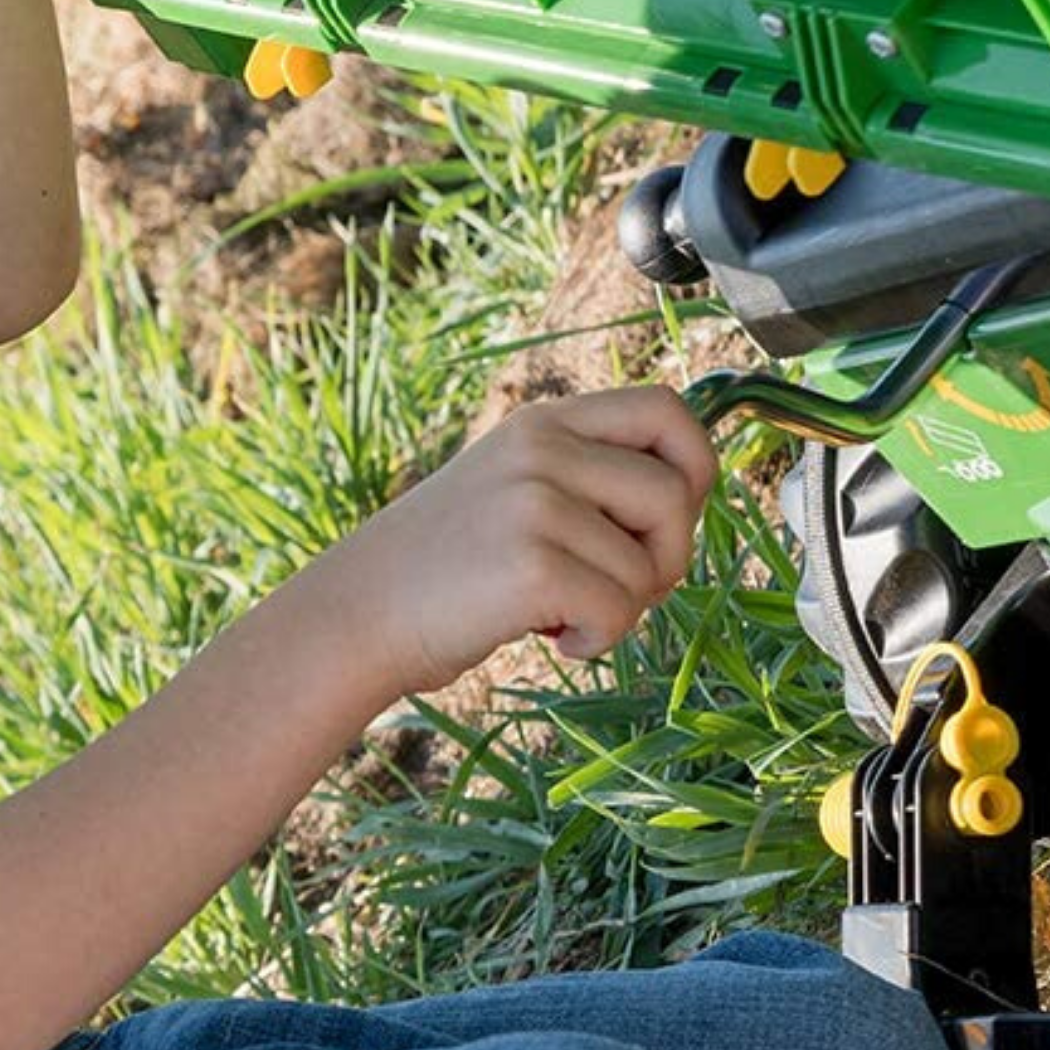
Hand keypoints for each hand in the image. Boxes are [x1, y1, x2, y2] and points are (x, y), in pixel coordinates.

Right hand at [343, 385, 718, 695]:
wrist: (355, 614)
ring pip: (651, 564)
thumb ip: (582, 476)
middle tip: (621, 586)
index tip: (665, 520)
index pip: (666, 409)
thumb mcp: (508, 487)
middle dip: (670, 554)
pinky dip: (598, 640)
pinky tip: (553, 639)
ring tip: (567, 615)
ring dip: (625, 608)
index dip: (694, 467)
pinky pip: (619, 611)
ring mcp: (534, 503)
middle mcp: (541, 449)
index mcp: (541, 423)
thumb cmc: (440, 569)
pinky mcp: (532, 564)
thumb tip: (685, 499)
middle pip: (675, 491)